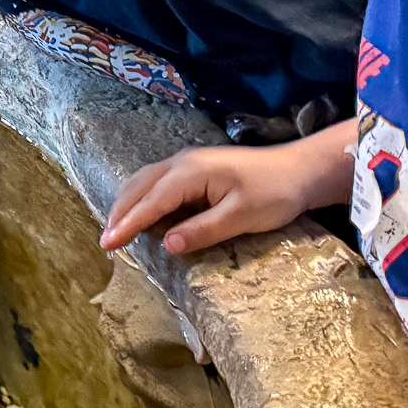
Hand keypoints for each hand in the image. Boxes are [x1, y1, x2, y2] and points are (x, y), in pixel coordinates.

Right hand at [99, 129, 347, 256]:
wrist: (301, 169)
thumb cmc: (275, 193)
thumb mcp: (241, 217)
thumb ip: (202, 230)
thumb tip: (166, 245)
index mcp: (191, 172)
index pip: (150, 201)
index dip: (128, 223)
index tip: (108, 244)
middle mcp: (182, 162)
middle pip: (139, 186)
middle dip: (119, 213)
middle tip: (106, 242)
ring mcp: (188, 161)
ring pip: (145, 181)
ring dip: (128, 203)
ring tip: (116, 229)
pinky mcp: (196, 167)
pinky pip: (157, 180)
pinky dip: (142, 197)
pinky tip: (142, 212)